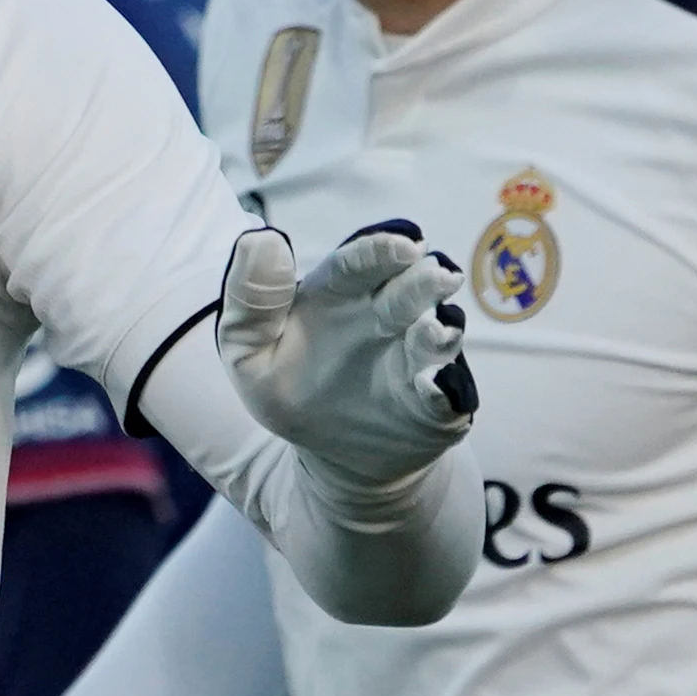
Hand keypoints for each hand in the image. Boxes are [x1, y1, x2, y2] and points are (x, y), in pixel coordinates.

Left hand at [216, 224, 473, 477]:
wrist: (332, 456)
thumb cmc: (292, 389)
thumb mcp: (250, 353)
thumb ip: (250, 301)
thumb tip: (261, 240)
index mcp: (341, 296)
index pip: (359, 264)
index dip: (378, 252)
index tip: (401, 246)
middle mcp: (387, 319)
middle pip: (409, 291)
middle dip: (424, 282)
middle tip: (436, 275)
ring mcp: (417, 360)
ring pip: (436, 337)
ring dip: (439, 333)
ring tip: (434, 330)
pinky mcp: (436, 404)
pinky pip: (446, 393)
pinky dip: (443, 388)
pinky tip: (433, 384)